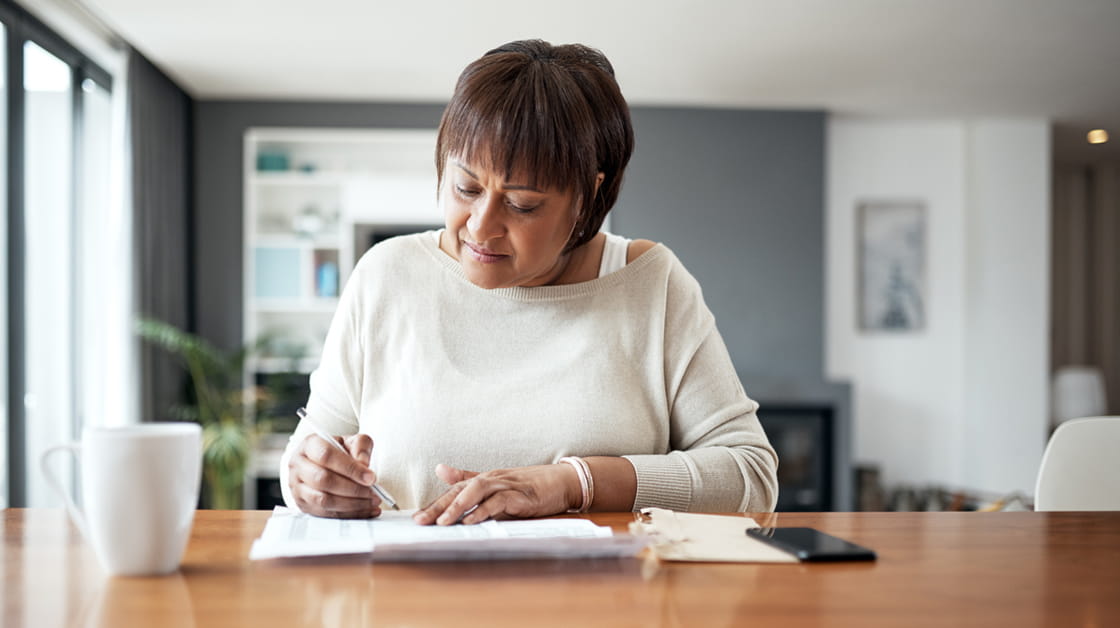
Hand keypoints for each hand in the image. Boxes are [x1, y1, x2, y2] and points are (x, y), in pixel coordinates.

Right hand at [287, 432, 381, 518]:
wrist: (325, 464)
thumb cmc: (339, 452)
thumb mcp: (352, 442)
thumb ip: (360, 447)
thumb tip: (364, 465)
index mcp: (309, 445)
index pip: (326, 456)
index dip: (350, 468)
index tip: (371, 477)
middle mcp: (298, 465)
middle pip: (323, 480)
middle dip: (352, 489)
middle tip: (373, 492)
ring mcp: (297, 487)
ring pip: (323, 500)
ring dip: (351, 504)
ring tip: (371, 501)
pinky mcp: (303, 505)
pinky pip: (326, 514)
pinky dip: (349, 514)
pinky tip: (367, 510)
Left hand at [413, 463, 578, 524]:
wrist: (561, 481)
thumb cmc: (529, 485)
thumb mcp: (497, 484)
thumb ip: (469, 479)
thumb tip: (440, 470)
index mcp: (484, 479)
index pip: (454, 491)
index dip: (435, 504)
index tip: (417, 518)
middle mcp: (492, 479)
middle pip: (460, 491)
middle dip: (438, 506)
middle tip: (420, 521)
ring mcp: (506, 485)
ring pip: (476, 492)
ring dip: (458, 507)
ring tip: (442, 522)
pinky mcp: (521, 495)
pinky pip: (499, 501)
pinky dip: (484, 511)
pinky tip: (473, 521)